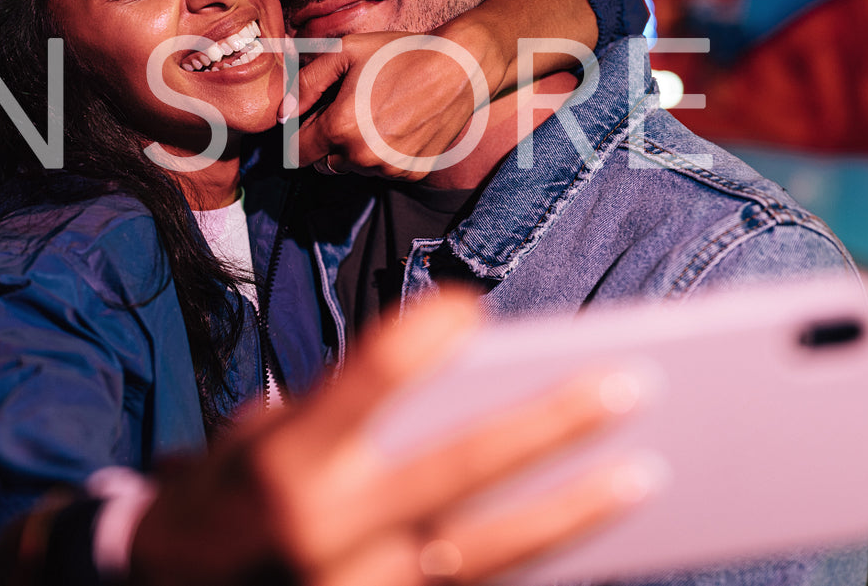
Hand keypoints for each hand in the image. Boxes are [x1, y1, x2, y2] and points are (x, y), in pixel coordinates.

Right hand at [128, 292, 643, 585]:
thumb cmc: (222, 504)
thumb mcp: (250, 440)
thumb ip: (338, 412)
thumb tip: (453, 376)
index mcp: (282, 464)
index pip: (361, 383)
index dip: (419, 340)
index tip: (473, 307)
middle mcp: (322, 531)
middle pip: (455, 471)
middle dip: (547, 425)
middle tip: (629, 384)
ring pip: (484, 550)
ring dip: (571, 511)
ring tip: (644, 472)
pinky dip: (534, 567)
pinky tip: (591, 539)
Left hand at [288, 28, 499, 180]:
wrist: (459, 67)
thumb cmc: (399, 54)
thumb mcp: (344, 52)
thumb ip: (306, 83)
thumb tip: (283, 113)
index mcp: (340, 129)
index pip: (296, 152)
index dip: (299, 133)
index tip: (312, 117)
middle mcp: (363, 157)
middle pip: (322, 162)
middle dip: (326, 141)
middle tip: (348, 109)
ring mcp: (389, 169)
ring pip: (352, 168)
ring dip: (354, 149)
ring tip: (375, 114)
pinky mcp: (412, 173)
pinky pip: (382, 171)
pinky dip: (382, 154)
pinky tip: (396, 126)